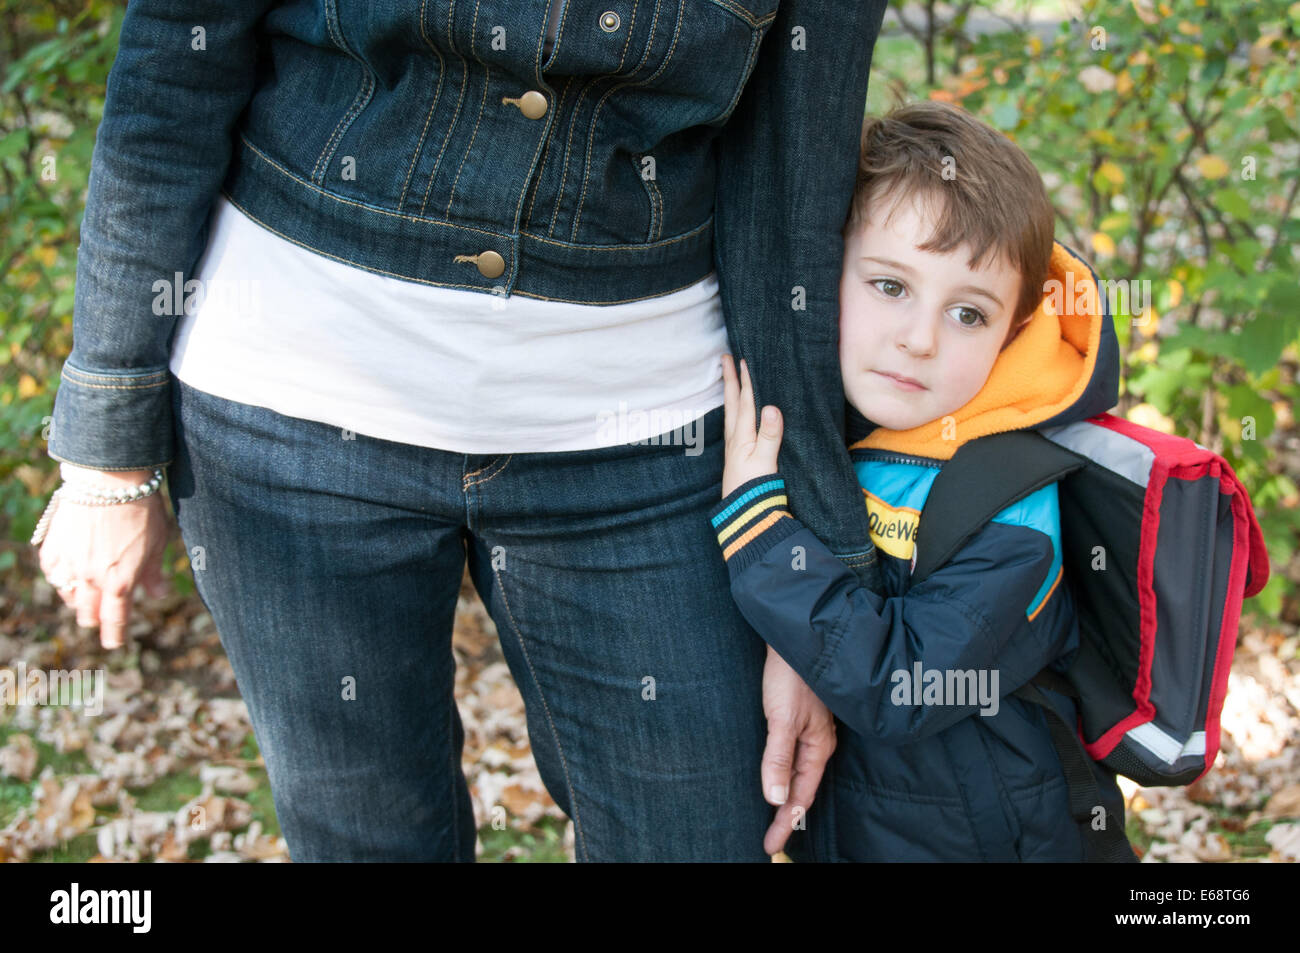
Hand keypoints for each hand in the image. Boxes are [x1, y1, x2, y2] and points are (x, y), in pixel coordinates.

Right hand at [36, 466, 170, 649]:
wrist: (109, 480)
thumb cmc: (142, 509)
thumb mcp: (157, 543)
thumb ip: (153, 572)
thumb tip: (158, 594)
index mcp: (120, 582)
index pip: (115, 619)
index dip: (114, 635)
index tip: (114, 643)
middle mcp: (91, 578)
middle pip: (87, 612)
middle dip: (95, 618)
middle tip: (101, 618)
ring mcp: (69, 563)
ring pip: (66, 595)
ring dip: (77, 600)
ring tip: (84, 597)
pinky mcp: (52, 545)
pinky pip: (52, 572)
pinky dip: (59, 578)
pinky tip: (65, 576)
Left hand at [720, 353, 783, 497]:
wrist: (745, 516)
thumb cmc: (756, 491)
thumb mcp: (766, 462)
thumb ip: (770, 435)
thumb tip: (772, 407)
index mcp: (742, 437)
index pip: (744, 402)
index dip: (745, 380)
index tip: (743, 358)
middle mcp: (736, 439)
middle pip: (731, 402)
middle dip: (730, 379)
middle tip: (725, 357)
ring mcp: (735, 448)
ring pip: (731, 412)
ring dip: (730, 392)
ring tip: (728, 376)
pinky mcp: (739, 456)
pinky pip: (735, 424)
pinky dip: (735, 410)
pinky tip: (737, 411)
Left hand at [760, 644, 835, 855]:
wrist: (793, 636)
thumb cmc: (790, 675)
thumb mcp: (783, 718)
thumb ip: (779, 757)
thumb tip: (775, 797)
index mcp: (819, 746)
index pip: (801, 796)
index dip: (785, 822)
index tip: (768, 845)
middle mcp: (818, 741)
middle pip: (803, 788)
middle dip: (788, 816)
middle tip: (769, 840)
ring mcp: (810, 729)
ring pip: (799, 773)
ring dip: (787, 796)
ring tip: (773, 817)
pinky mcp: (800, 717)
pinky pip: (793, 756)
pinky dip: (785, 774)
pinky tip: (777, 776)